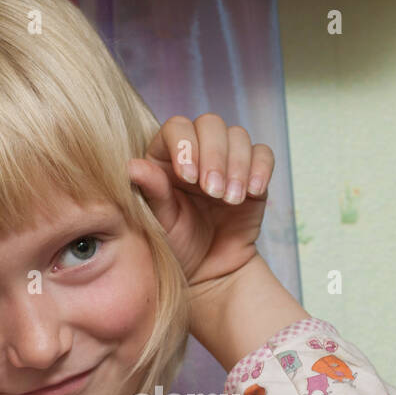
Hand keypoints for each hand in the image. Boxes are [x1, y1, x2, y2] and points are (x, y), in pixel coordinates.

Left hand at [128, 113, 274, 286]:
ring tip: (230, 199)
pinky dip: (261, 169)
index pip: (177, 127)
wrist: (210, 270)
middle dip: (214, 156)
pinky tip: (252, 192)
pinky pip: (263, 155)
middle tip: (213, 192)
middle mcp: (197, 150)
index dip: (185, 145)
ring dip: (237, 166)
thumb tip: (132, 166)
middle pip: (210, 124)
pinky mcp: (253, 172)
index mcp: (167, 155)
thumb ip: (152, 193)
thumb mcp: (162, 223)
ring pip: (238, 136)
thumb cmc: (178, 245)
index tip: (189, 179)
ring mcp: (227, 159)